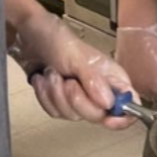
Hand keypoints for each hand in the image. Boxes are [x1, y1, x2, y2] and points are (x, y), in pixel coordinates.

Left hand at [13, 11, 133, 125]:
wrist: (28, 38)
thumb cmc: (56, 39)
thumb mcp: (77, 57)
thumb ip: (94, 80)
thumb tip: (109, 103)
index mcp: (111, 77)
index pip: (129, 104)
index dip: (122, 117)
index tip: (108, 119)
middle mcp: (99, 89)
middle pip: (98, 116)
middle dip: (77, 100)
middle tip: (69, 82)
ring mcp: (80, 97)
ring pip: (73, 115)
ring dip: (56, 95)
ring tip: (53, 74)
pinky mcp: (61, 102)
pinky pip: (56, 113)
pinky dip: (45, 97)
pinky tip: (44, 81)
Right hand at [114, 21, 156, 108]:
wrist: (137, 28)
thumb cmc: (156, 42)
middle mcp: (142, 91)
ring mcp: (132, 85)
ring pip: (147, 95)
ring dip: (153, 88)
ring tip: (156, 70)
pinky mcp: (124, 78)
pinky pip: (136, 86)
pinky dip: (143, 81)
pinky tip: (146, 68)